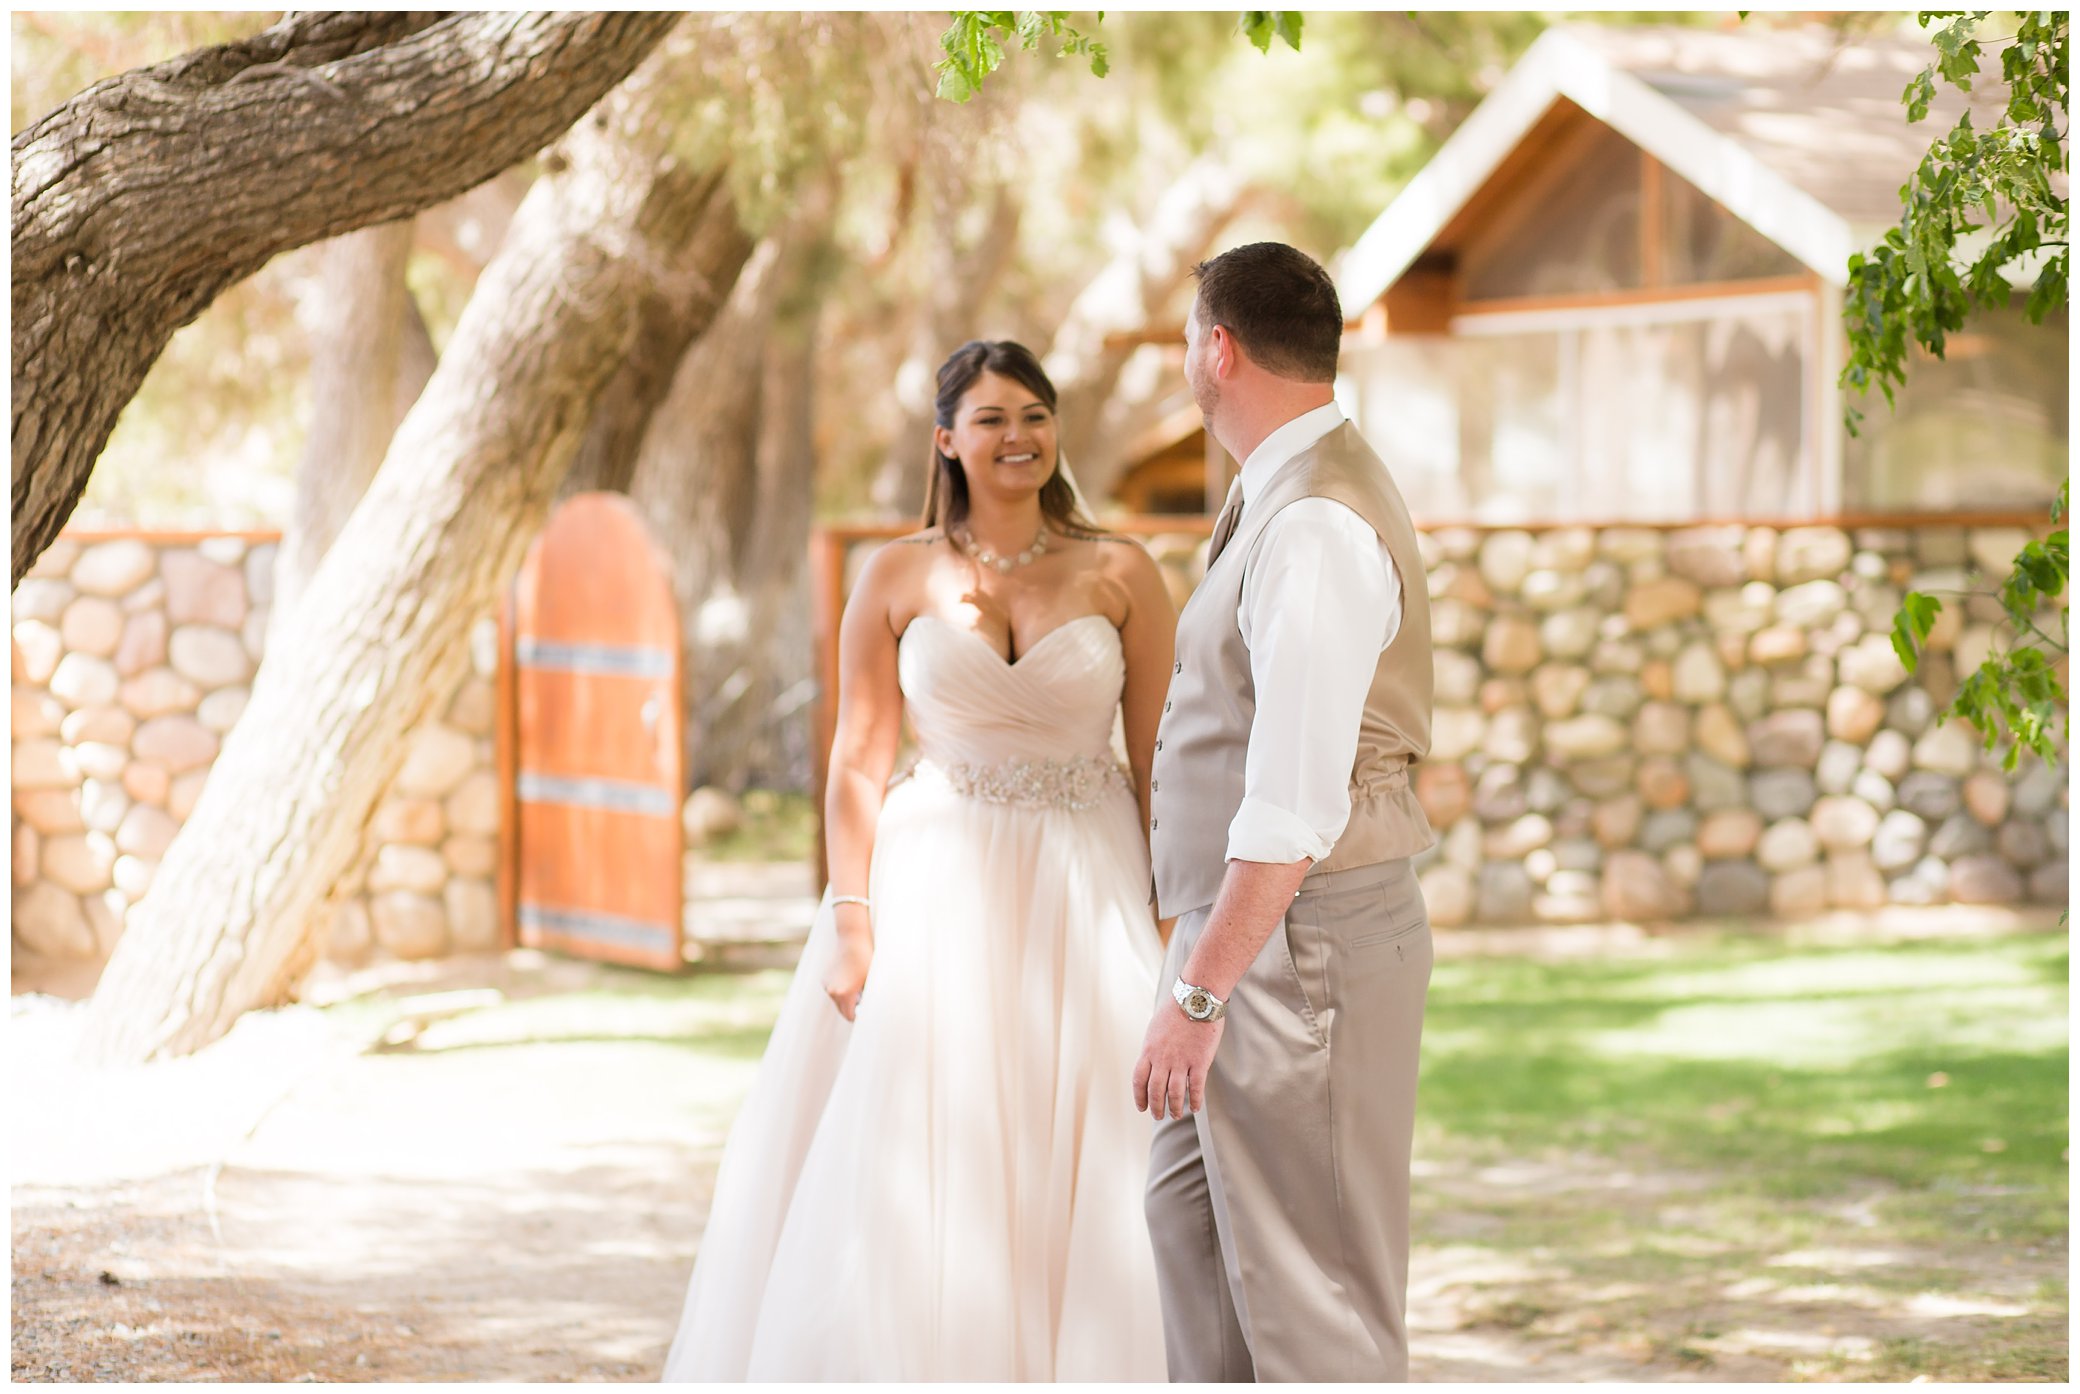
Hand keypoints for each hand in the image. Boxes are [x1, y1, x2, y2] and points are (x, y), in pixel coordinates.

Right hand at [823, 915, 872, 1021]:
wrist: (852, 941)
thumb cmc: (866, 960)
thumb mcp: (870, 981)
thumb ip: (866, 998)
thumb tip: (868, 1009)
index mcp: (845, 994)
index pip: (850, 1016)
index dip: (859, 1017)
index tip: (865, 1014)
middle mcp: (833, 992)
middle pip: (842, 1011)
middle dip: (852, 1009)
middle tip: (863, 1004)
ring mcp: (827, 985)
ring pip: (837, 1001)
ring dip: (845, 1000)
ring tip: (857, 989)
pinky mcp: (825, 979)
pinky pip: (833, 991)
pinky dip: (840, 990)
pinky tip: (849, 980)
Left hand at [1132, 1003, 1224, 1119]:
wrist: (1195, 1000)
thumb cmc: (1175, 1011)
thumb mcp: (1155, 1029)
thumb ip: (1152, 1047)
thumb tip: (1150, 1060)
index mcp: (1149, 1051)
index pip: (1139, 1080)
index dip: (1139, 1097)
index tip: (1142, 1107)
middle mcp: (1162, 1059)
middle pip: (1155, 1090)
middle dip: (1156, 1107)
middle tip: (1158, 1116)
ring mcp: (1181, 1061)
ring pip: (1175, 1093)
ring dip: (1174, 1107)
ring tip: (1175, 1115)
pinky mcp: (1199, 1062)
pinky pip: (1196, 1087)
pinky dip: (1195, 1100)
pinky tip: (1196, 1108)